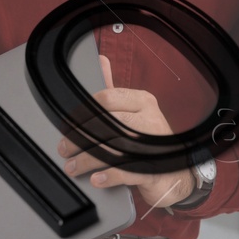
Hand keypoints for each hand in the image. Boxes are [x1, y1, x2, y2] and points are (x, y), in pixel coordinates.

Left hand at [57, 55, 196, 214]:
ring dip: (87, 160)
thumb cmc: (147, 140)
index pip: (107, 100)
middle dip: (79, 139)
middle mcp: (151, 119)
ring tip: (72, 167)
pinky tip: (96, 179)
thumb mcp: (133, 111)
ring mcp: (154, 144)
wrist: (174, 172)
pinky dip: (107, 176)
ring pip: (112, 148)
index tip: (66, 126)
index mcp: (143, 101)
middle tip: (65, 149)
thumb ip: (113, 90)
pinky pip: (125, 171)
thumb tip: (101, 59)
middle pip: (106, 125)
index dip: (82, 114)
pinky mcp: (154, 169)